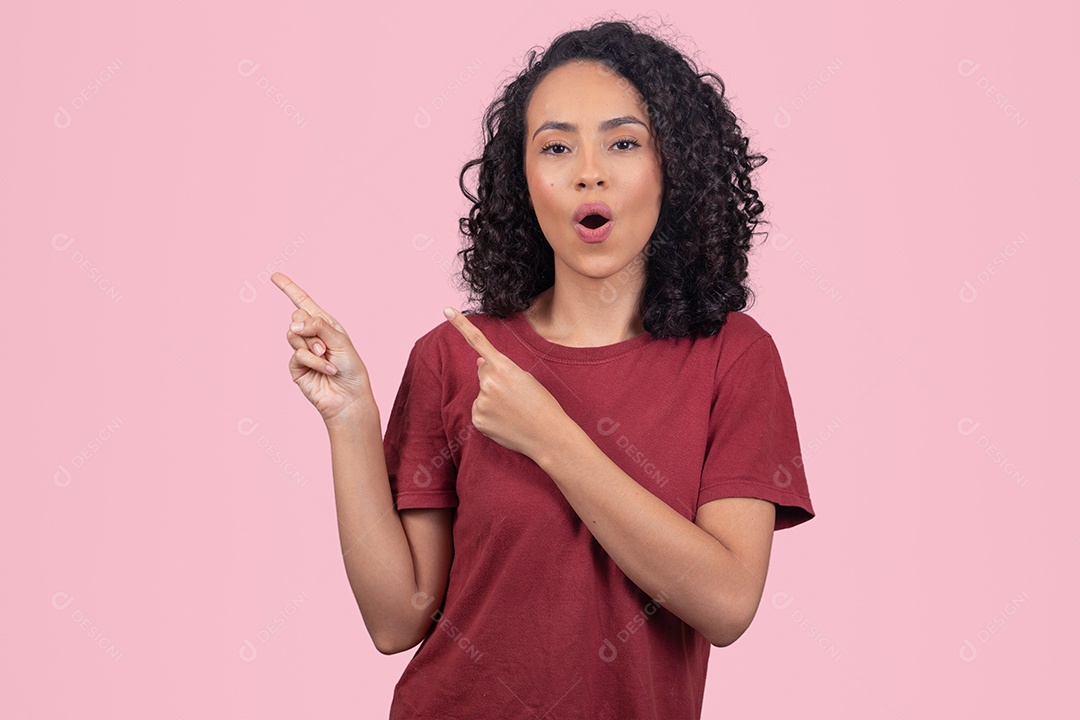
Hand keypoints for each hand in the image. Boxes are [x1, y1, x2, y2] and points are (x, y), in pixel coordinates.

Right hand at [272, 272, 371, 423]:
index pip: (304, 302)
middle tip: (324, 345)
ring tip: (326, 357)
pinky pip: (297, 354)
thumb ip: (318, 326)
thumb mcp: (340, 341)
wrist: (349, 396)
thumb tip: (293, 322)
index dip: (289, 288)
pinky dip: (313, 362)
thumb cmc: (351, 368)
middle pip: (296, 316)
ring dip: (312, 346)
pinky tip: (326, 370)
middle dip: (309, 327)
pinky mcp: (296, 367)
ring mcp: (302, 350)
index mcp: (325, 324)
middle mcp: (312, 335)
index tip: (274, 276)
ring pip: (292, 335)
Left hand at [443, 306, 567, 459]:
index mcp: (503, 367)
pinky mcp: (478, 420)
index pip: (478, 341)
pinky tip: (506, 421)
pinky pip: (479, 410)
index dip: (461, 324)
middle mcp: (488, 382)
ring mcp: (481, 402)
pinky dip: (490, 415)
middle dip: (495, 380)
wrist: (548, 436)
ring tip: (514, 411)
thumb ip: (499, 368)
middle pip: (483, 373)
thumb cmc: (541, 405)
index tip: (446, 309)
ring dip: (494, 399)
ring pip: (482, 393)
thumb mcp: (525, 378)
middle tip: (516, 396)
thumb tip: (478, 362)